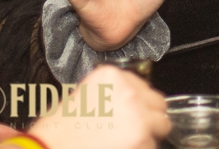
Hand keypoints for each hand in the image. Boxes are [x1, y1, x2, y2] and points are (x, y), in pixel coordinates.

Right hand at [28, 65, 169, 148]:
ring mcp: (137, 115)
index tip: (134, 112)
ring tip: (122, 143)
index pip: (144, 86)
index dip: (140, 103)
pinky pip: (153, 145)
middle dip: (150, 118)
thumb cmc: (58, 133)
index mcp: (112, 75)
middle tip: (134, 130)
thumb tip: (131, 102)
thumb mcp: (84, 98)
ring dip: (147, 137)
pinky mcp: (141, 138)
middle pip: (158, 104)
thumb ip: (111, 94)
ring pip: (159, 127)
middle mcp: (128, 91)